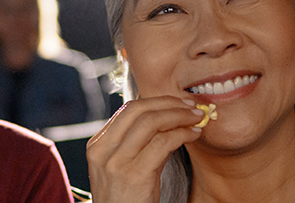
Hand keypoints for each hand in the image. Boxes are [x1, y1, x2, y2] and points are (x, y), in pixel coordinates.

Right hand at [86, 96, 204, 202]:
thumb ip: (138, 144)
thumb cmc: (127, 201)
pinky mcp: (134, 175)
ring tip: (196, 118)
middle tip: (191, 106)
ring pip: (151, 122)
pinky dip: (182, 134)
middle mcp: (102, 151)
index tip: (178, 103)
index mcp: (98, 146)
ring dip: (179, 116)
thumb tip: (168, 119)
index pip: (128, 110)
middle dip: (169, 103)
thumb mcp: (124, 168)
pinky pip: (162, 143)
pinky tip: (193, 135)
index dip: (157, 102)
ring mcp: (116, 163)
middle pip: (138, 110)